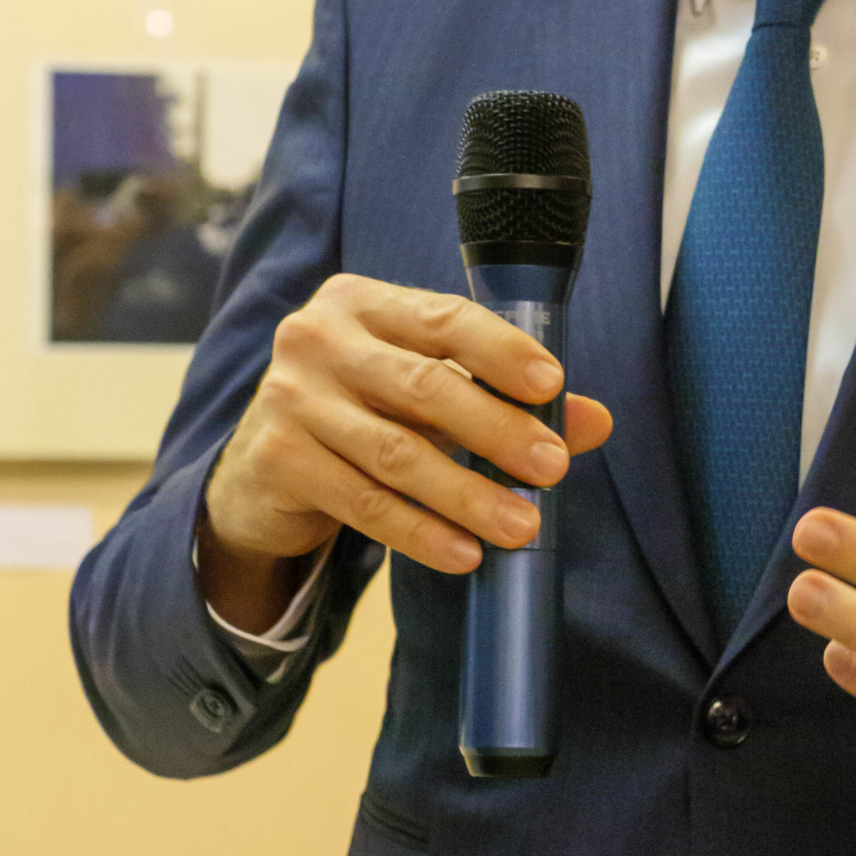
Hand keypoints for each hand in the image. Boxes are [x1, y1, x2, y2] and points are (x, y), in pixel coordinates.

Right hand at [199, 275, 612, 630]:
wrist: (261, 471)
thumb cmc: (363, 414)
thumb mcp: (428, 394)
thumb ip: (504, 398)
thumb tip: (594, 421)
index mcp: (361, 302)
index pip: (444, 317)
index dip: (502, 351)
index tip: (554, 387)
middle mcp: (317, 338)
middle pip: (423, 386)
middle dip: (497, 430)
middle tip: (554, 468)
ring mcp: (289, 397)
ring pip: (397, 453)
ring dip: (468, 495)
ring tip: (522, 525)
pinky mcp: (276, 459)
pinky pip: (363, 502)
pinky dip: (420, 532)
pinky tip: (463, 553)